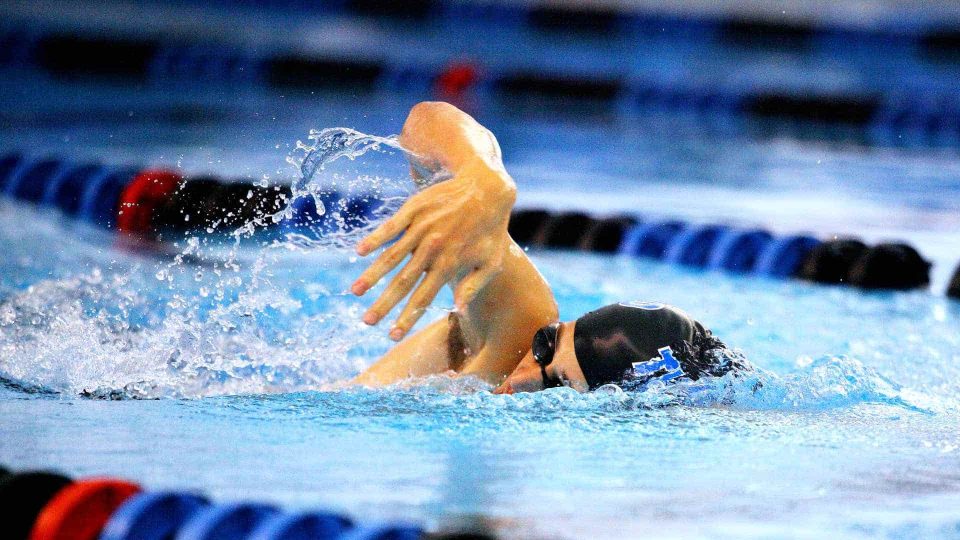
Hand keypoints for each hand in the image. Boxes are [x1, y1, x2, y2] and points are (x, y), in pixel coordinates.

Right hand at [351, 160, 514, 340]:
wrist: (486, 188)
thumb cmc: (491, 229)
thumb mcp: (491, 261)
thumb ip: (474, 286)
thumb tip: (457, 309)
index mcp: (449, 264)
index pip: (423, 298)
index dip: (406, 318)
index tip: (392, 335)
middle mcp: (432, 249)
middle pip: (403, 283)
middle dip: (383, 304)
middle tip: (367, 321)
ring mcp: (421, 228)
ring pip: (391, 257)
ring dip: (372, 276)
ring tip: (356, 291)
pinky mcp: (414, 209)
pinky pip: (390, 227)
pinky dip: (374, 239)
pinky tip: (359, 252)